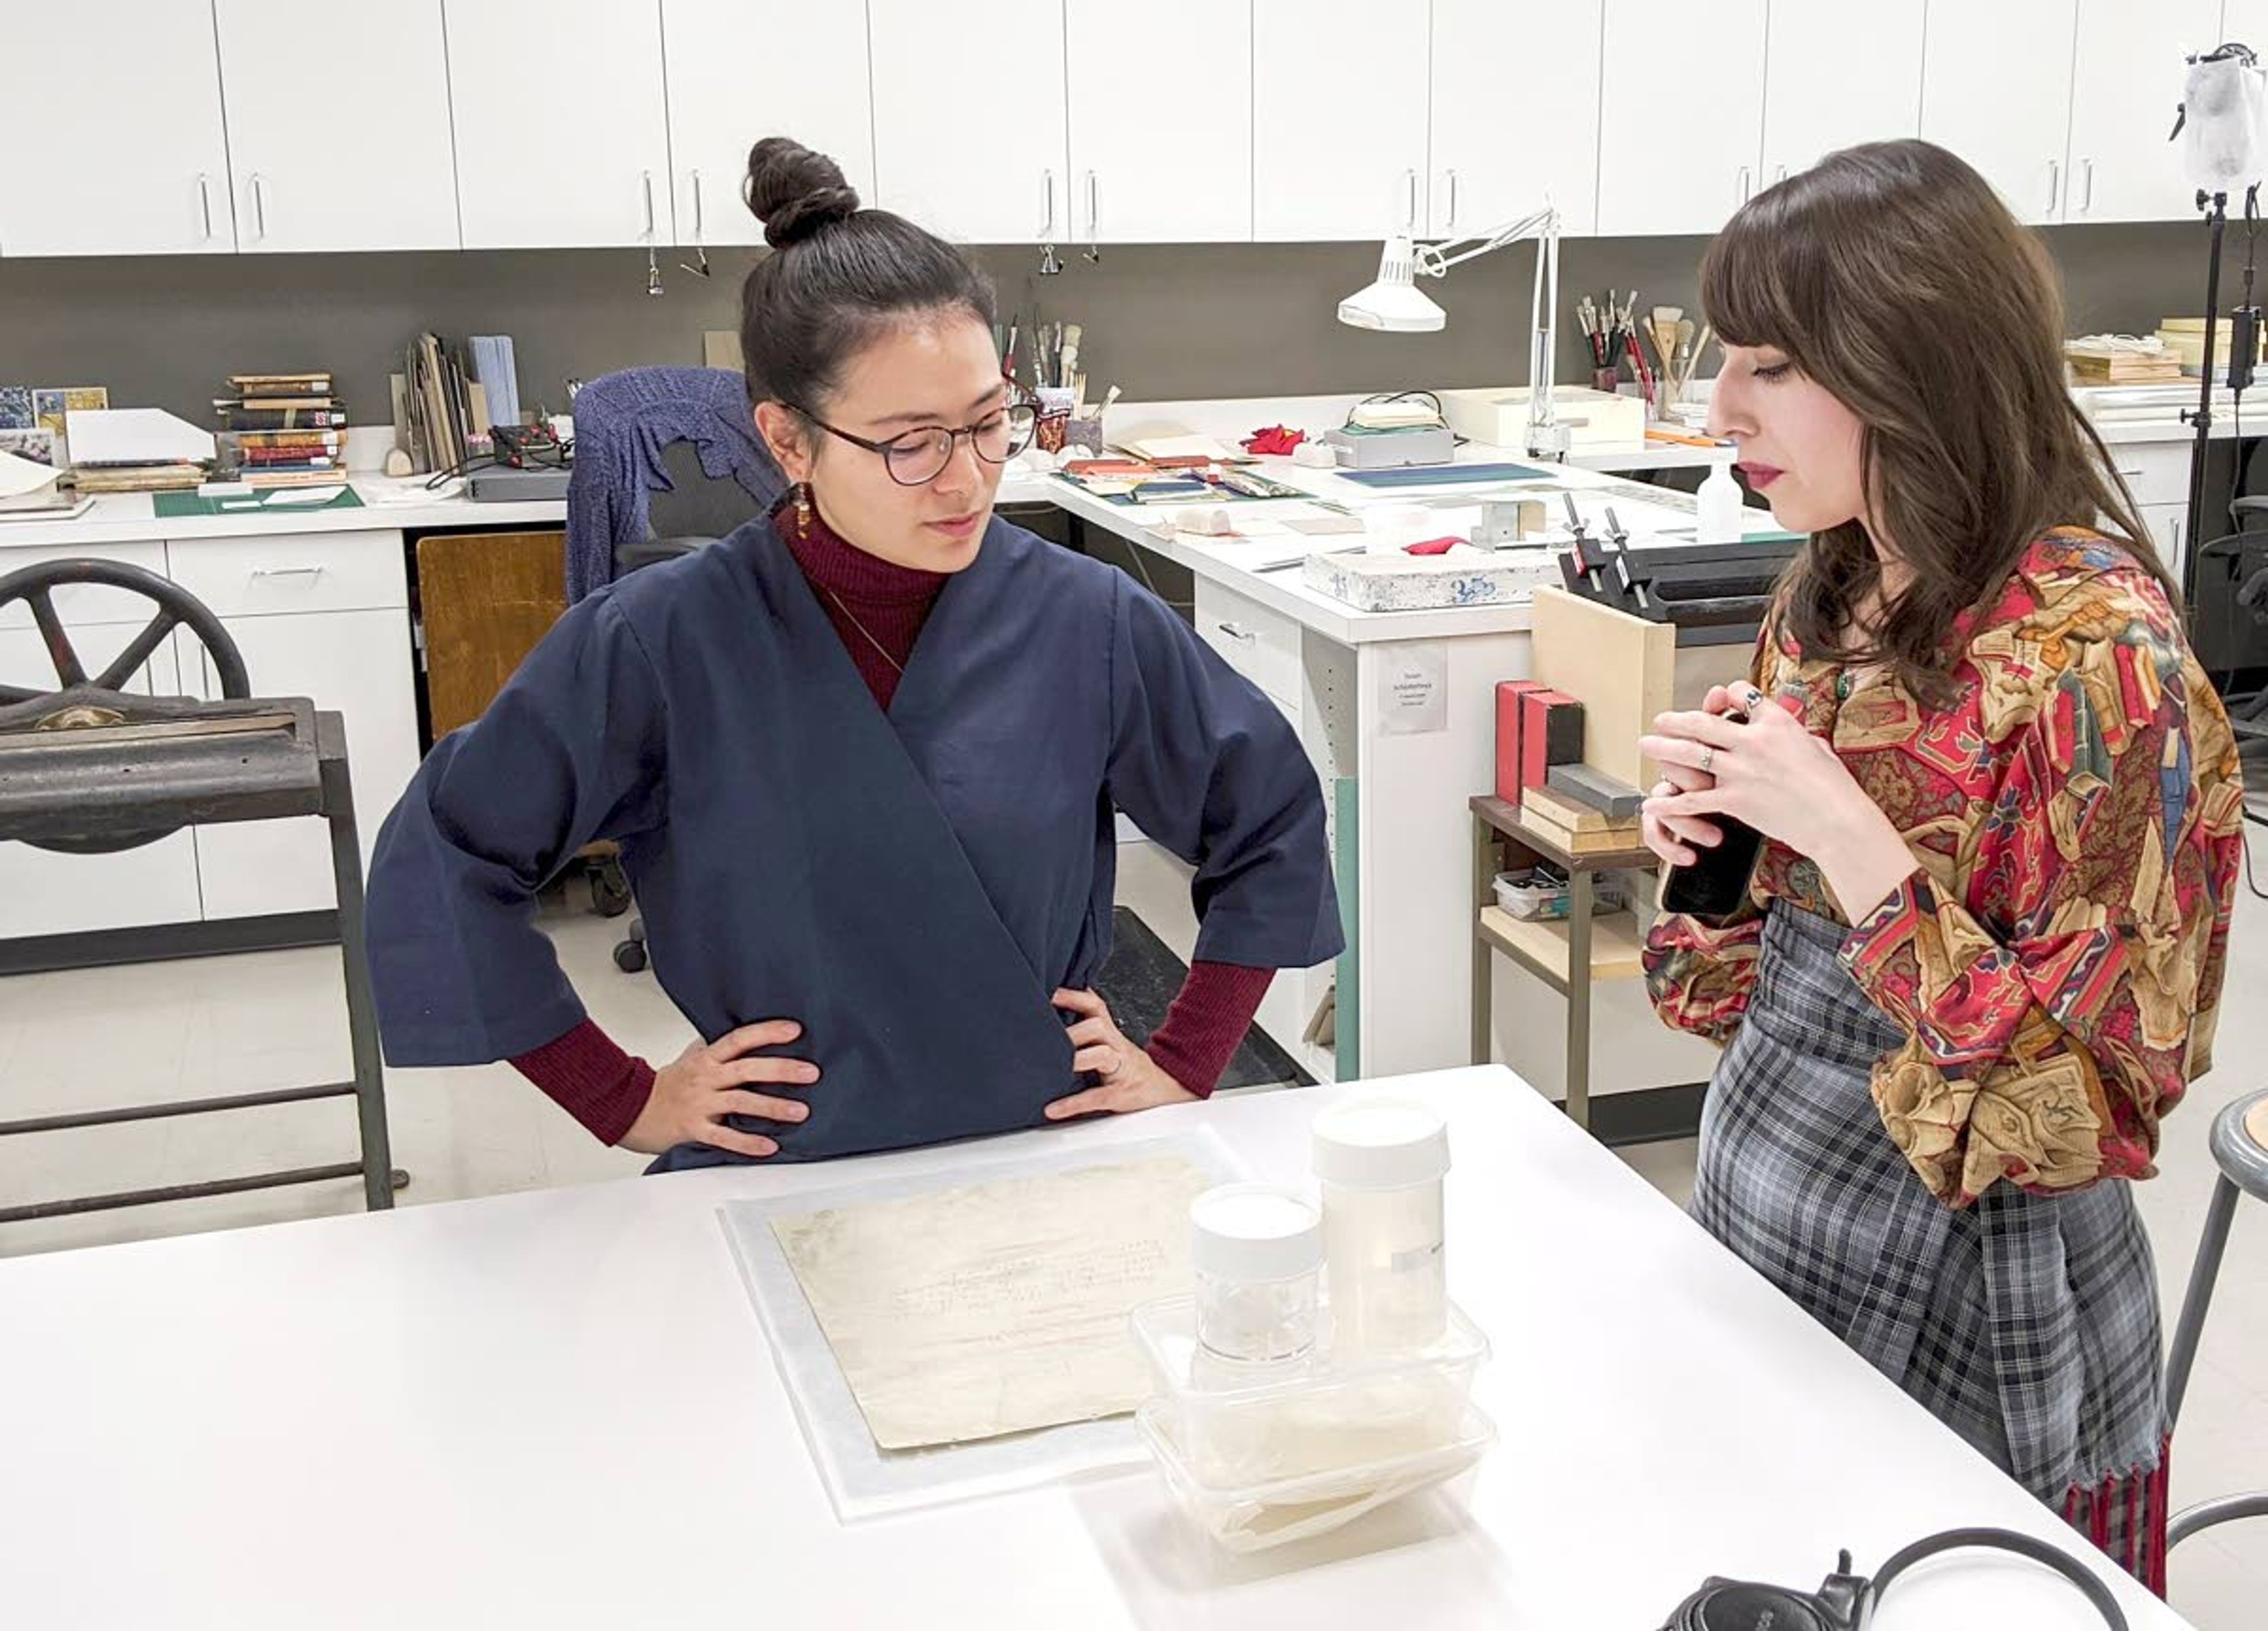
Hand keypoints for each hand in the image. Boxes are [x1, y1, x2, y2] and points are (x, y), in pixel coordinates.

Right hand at [619, 1020, 820, 1156]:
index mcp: (706, 1059)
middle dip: (781, 1069)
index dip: (767, 1032)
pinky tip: (769, 1146)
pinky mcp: (694, 1129)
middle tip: (811, 1072)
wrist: (628, 1109)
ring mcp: (700, 1104)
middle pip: (747, 1068)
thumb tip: (747, 1035)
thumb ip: (717, 1049)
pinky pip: (724, 1136)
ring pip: (741, 1101)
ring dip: (773, 1106)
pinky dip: (748, 1142)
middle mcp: (705, 1078)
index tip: (795, 1030)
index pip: (740, 1039)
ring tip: (801, 1111)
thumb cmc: (665, 1084)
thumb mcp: (691, 1059)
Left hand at [1043, 988, 1198, 1120]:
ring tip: (1052, 1066)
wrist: (1163, 1083)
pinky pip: (1098, 1096)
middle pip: (1098, 1026)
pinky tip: (1054, 1109)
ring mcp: (1120, 1068)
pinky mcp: (1120, 1093)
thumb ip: (1086, 1030)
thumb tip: (1048, 1024)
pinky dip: (1073, 1104)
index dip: (1074, 996)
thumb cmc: (1126, 1064)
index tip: (1050, 993)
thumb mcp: (1109, 1041)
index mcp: (1110, 1032)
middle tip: (1046, 1035)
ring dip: (1077, 1059)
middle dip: (1073, 1030)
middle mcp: (1116, 1045)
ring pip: (1103, 1054)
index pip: (1094, 1006)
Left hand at [1639, 689, 1914, 917]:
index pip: (1742, 694)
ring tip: (1647, 745)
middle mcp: (1754, 741)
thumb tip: (1793, 730)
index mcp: (1777, 722)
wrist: (1837, 820)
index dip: (1727, 694)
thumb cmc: (1834, 786)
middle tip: (1662, 720)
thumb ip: (1796, 734)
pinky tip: (1654, 801)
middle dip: (1677, 720)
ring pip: (1691, 754)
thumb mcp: (1817, 746)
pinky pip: (1693, 800)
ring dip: (1664, 749)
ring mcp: (1741, 771)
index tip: (1717, 698)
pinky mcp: (1735, 800)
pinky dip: (1670, 802)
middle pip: (1704, 722)